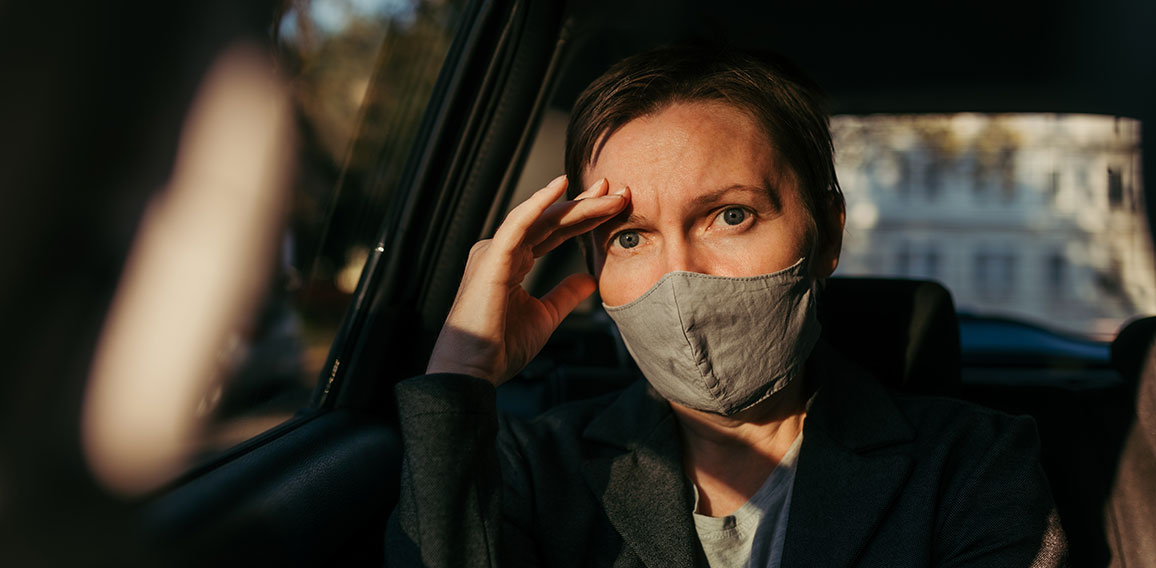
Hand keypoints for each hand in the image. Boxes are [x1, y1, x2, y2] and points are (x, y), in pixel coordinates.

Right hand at [427, 175, 629, 385]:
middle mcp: (504, 251)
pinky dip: (539, 204)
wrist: (474, 370)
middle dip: (585, 203)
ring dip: (575, 203)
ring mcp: (496, 251)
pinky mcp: (492, 258)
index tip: (614, 205)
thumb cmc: (501, 347)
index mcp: (514, 263)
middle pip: (551, 220)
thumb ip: (565, 294)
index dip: (584, 218)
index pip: (555, 232)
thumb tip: (590, 279)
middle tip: (617, 188)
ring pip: (541, 218)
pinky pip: (518, 224)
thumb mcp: (545, 316)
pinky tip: (560, 187)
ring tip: (605, 190)